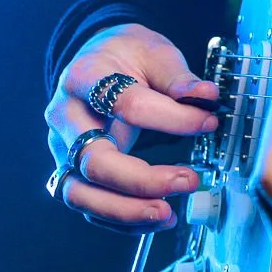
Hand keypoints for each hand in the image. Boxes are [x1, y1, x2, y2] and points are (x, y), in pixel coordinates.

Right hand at [47, 24, 219, 229]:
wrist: (97, 59)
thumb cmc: (126, 56)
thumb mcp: (155, 52)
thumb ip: (178, 77)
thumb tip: (206, 96)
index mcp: (86, 77)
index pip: (127, 103)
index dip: (172, 117)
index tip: (208, 122)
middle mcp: (66, 116)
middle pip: (93, 160)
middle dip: (142, 180)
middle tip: (187, 181)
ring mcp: (63, 148)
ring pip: (80, 192)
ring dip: (125, 210)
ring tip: (168, 214)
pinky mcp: (71, 170)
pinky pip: (88, 205)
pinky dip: (121, 219)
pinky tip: (155, 218)